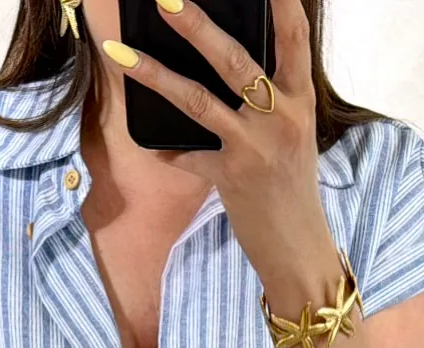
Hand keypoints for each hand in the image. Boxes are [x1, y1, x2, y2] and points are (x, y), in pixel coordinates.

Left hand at [100, 0, 333, 287]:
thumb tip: (227, 65)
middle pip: (234, 60)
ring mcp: (255, 147)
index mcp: (302, 98)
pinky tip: (153, 148)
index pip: (294, 35)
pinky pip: (187, 158)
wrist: (299, 247)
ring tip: (121, 53)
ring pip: (198, 101)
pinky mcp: (231, 178)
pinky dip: (167, 152)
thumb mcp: (293, 133)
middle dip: (196, 26)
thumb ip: (271, 97)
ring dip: (155, 75)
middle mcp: (281, 117)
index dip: (279, 1)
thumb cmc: (292, 186)